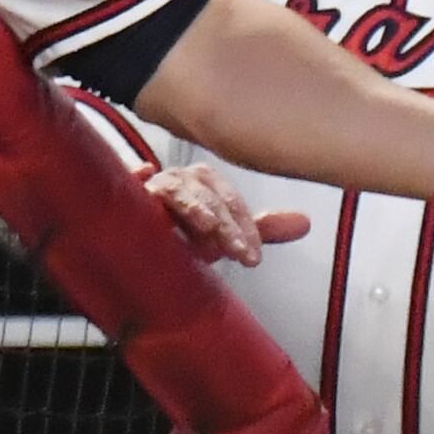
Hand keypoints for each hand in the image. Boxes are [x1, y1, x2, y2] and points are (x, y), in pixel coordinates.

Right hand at [145, 160, 311, 267]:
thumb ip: (259, 231)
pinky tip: (144, 175)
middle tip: (239, 253)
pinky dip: (139, 178)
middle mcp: (183, 180)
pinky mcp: (128, 195)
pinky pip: (133, 183)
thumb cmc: (184, 231)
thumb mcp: (224, 234)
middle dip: (226, 226)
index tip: (252, 257)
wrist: (139, 235)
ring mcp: (155, 186)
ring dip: (192, 206)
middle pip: (208, 197)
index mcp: (207, 184)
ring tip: (206, 224)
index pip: (232, 203)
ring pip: (176, 191)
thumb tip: (306, 223)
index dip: (244, 228)